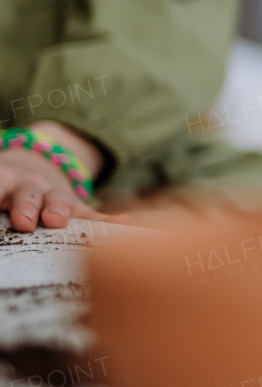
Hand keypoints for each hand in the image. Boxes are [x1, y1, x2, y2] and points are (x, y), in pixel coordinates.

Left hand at [1, 124, 123, 231]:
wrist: (33, 164)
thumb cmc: (6, 185)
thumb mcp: (1, 183)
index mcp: (3, 178)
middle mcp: (29, 185)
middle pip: (28, 194)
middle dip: (26, 207)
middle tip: (23, 222)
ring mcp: (54, 195)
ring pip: (58, 200)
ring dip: (58, 209)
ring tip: (56, 219)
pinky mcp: (75, 208)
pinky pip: (90, 214)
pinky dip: (105, 220)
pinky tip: (123, 221)